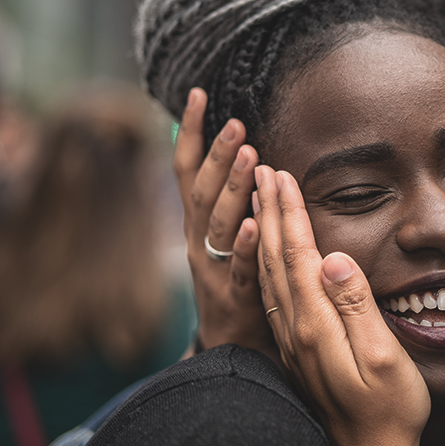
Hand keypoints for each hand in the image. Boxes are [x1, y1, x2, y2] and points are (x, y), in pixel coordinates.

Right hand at [174, 88, 273, 357]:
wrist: (231, 351)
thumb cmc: (235, 284)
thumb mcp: (223, 239)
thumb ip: (226, 200)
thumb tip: (233, 150)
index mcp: (197, 225)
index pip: (187, 172)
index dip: (189, 133)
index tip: (198, 94)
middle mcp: (198, 243)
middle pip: (203, 193)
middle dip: (217, 155)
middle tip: (236, 123)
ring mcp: (213, 271)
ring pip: (220, 225)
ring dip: (233, 188)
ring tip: (249, 155)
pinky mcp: (236, 298)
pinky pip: (240, 268)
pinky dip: (247, 245)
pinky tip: (258, 223)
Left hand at [254, 165, 429, 445]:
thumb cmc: (390, 411)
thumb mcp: (384, 358)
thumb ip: (357, 306)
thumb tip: (333, 258)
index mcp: (317, 324)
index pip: (298, 254)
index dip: (290, 211)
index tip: (281, 172)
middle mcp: (296, 329)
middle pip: (276, 257)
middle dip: (269, 209)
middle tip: (261, 167)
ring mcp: (293, 342)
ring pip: (269, 274)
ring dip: (264, 231)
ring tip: (258, 197)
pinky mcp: (297, 351)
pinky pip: (273, 295)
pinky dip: (267, 262)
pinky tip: (269, 253)